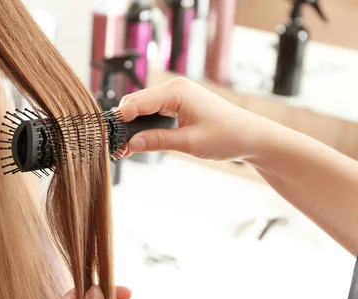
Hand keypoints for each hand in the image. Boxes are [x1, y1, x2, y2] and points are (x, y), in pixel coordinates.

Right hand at [118, 77, 276, 160]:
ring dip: (132, 125)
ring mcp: (176, 94)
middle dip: (123, 124)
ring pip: (142, 107)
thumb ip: (157, 141)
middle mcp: (174, 88)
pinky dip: (143, 124)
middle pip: (135, 102)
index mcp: (176, 91)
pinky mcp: (179, 103)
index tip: (107, 138)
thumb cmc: (227, 136)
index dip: (119, 120)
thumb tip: (131, 144)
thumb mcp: (189, 143)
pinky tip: (139, 140)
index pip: (136, 103)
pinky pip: (153, 111)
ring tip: (125, 148)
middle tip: (116, 149)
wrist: (251, 136)